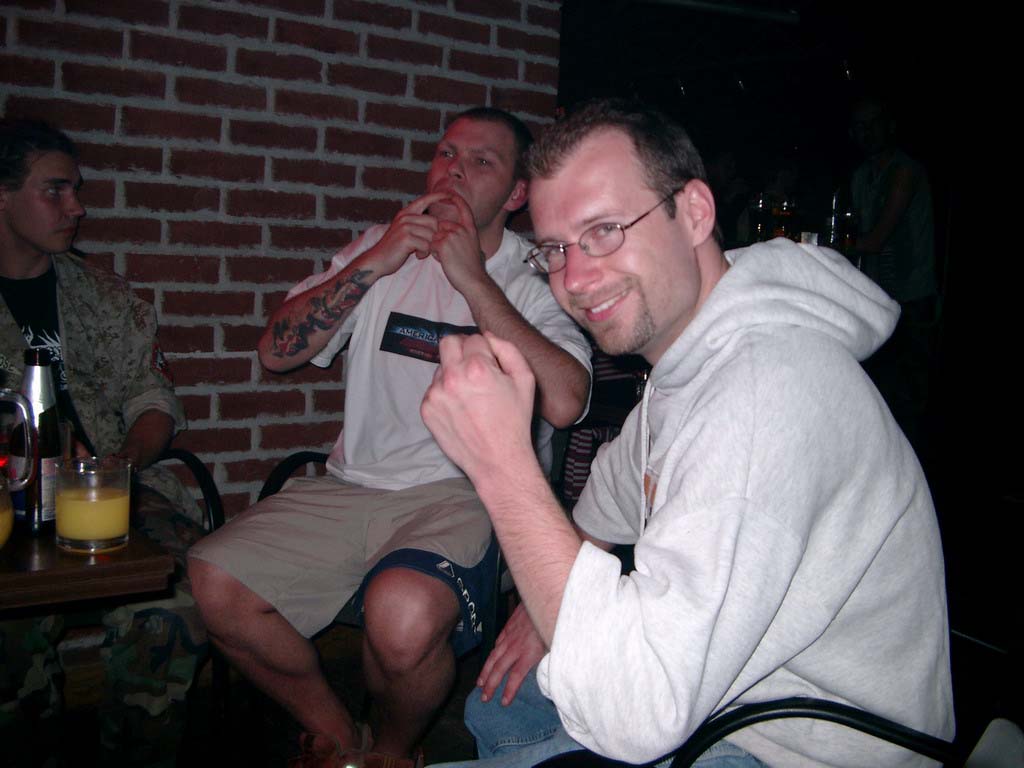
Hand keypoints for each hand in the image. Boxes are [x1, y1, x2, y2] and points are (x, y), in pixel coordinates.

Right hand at [360, 191, 451, 275]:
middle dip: (435, 236)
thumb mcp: (405, 231)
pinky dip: (424, 252)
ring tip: (420, 252)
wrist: (377, 260)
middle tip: (427, 247)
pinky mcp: (405, 238)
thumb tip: (436, 223)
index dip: (439, 195)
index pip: (425, 199)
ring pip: (431, 234)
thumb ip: (417, 224)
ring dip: (429, 247)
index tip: (451, 194)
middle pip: (434, 222)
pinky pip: (426, 245)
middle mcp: (406, 217)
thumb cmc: (394, 248)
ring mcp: (405, 226)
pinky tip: (417, 255)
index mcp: (406, 213)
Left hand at [421, 332, 535, 480]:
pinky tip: (461, 408)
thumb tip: (488, 336)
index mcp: (477, 367)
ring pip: (440, 367)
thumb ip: (508, 349)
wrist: (497, 460)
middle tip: (474, 366)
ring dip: (453, 373)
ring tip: (470, 395)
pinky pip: (433, 389)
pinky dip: (445, 392)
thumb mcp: (525, 380)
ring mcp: (435, 394)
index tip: (491, 363)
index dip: (485, 349)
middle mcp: (451, 377)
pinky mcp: (427, 409)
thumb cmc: (514, 421)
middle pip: (448, 342)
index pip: (474, 338)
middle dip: (462, 348)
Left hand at [428, 192, 487, 293]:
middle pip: (441, 226)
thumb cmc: (474, 269)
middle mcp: (461, 229)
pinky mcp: (443, 243)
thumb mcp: (476, 249)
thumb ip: (468, 241)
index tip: (449, 193)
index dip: (455, 199)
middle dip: (439, 238)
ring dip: (436, 248)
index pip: (463, 208)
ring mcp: (452, 235)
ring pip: (434, 236)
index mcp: (470, 229)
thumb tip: (475, 247)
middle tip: (450, 254)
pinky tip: (445, 261)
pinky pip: (431, 245)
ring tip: (448, 259)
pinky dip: (434, 254)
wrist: (474, 280)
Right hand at [479, 602, 546, 704]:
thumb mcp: (554, 645)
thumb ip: (549, 661)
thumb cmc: (555, 622)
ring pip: (495, 655)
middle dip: (491, 685)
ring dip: (486, 670)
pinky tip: (491, 657)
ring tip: (480, 683)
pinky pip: (499, 640)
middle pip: (500, 669)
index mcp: (528, 653)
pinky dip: (493, 651)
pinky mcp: (510, 625)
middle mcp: (516, 646)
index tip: (503, 702)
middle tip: (484, 698)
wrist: (546, 597)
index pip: (515, 676)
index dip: (508, 690)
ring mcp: (511, 635)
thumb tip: (549, 676)